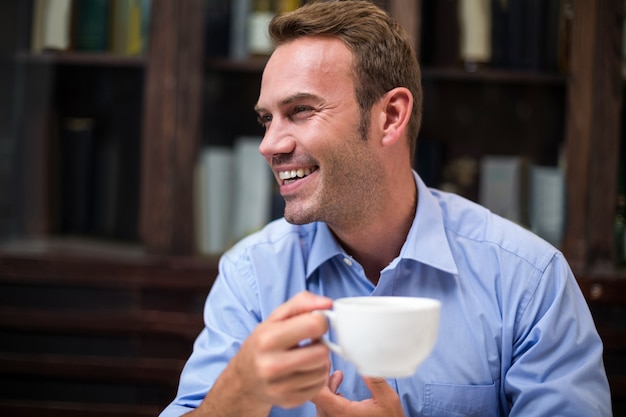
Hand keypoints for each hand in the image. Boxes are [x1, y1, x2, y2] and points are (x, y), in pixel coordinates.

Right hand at [227, 291, 332, 409]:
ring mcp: (280, 387)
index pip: (315, 325)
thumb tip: (328, 304)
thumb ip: (302, 303)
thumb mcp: (276, 317)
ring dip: (319, 362)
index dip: (321, 321)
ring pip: (323, 370)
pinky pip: (319, 386)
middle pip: (322, 352)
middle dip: (320, 344)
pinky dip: (315, 377)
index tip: (314, 324)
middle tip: (309, 343)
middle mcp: (272, 365)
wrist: (244, 378)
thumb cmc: (263, 343)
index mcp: (268, 339)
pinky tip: (302, 371)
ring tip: (304, 357)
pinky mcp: (289, 401)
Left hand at [313, 372, 405, 416]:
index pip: (316, 394)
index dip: (317, 375)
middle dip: (322, 377)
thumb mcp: (387, 398)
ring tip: (339, 375)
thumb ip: (374, 379)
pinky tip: (339, 390)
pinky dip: (329, 397)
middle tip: (328, 363)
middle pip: (317, 396)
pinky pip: (325, 409)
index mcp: (342, 412)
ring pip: (320, 403)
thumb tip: (365, 360)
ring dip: (327, 387)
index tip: (324, 363)